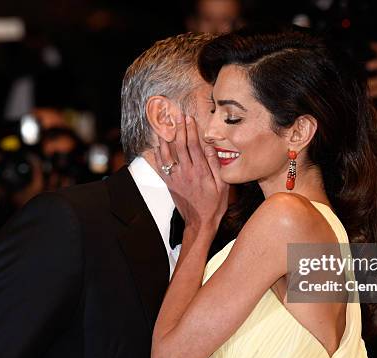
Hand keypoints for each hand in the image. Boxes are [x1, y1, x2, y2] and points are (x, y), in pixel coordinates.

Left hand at [155, 114, 228, 233]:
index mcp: (200, 172)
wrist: (200, 223)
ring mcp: (175, 178)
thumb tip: (210, 148)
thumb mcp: (222, 186)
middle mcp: (186, 173)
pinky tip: (154, 147)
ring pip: (167, 154)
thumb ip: (216, 166)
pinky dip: (156, 156)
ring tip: (162, 125)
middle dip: (178, 129)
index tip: (189, 118)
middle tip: (176, 116)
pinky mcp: (169, 184)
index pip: (193, 146)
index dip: (190, 130)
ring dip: (164, 138)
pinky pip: (160, 167)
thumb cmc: (214, 205)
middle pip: (179, 146)